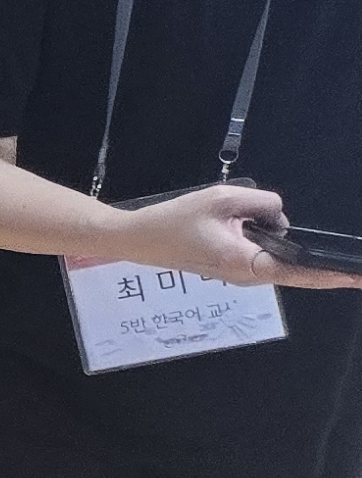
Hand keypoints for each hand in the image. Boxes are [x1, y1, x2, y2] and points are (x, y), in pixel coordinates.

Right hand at [118, 182, 357, 289]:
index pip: (302, 272)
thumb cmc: (175, 220)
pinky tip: (266, 230)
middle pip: (295, 266)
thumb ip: (264, 203)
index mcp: (247, 263)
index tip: (359, 277)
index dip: (334, 275)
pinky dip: (274, 246)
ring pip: (279, 259)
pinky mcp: (233, 268)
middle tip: (347, 262)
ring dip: (288, 247)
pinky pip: (265, 257)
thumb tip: (280, 219)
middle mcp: (248, 276)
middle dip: (317, 258)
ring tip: (292, 240)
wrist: (137, 238)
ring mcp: (240, 275)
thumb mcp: (224, 199)